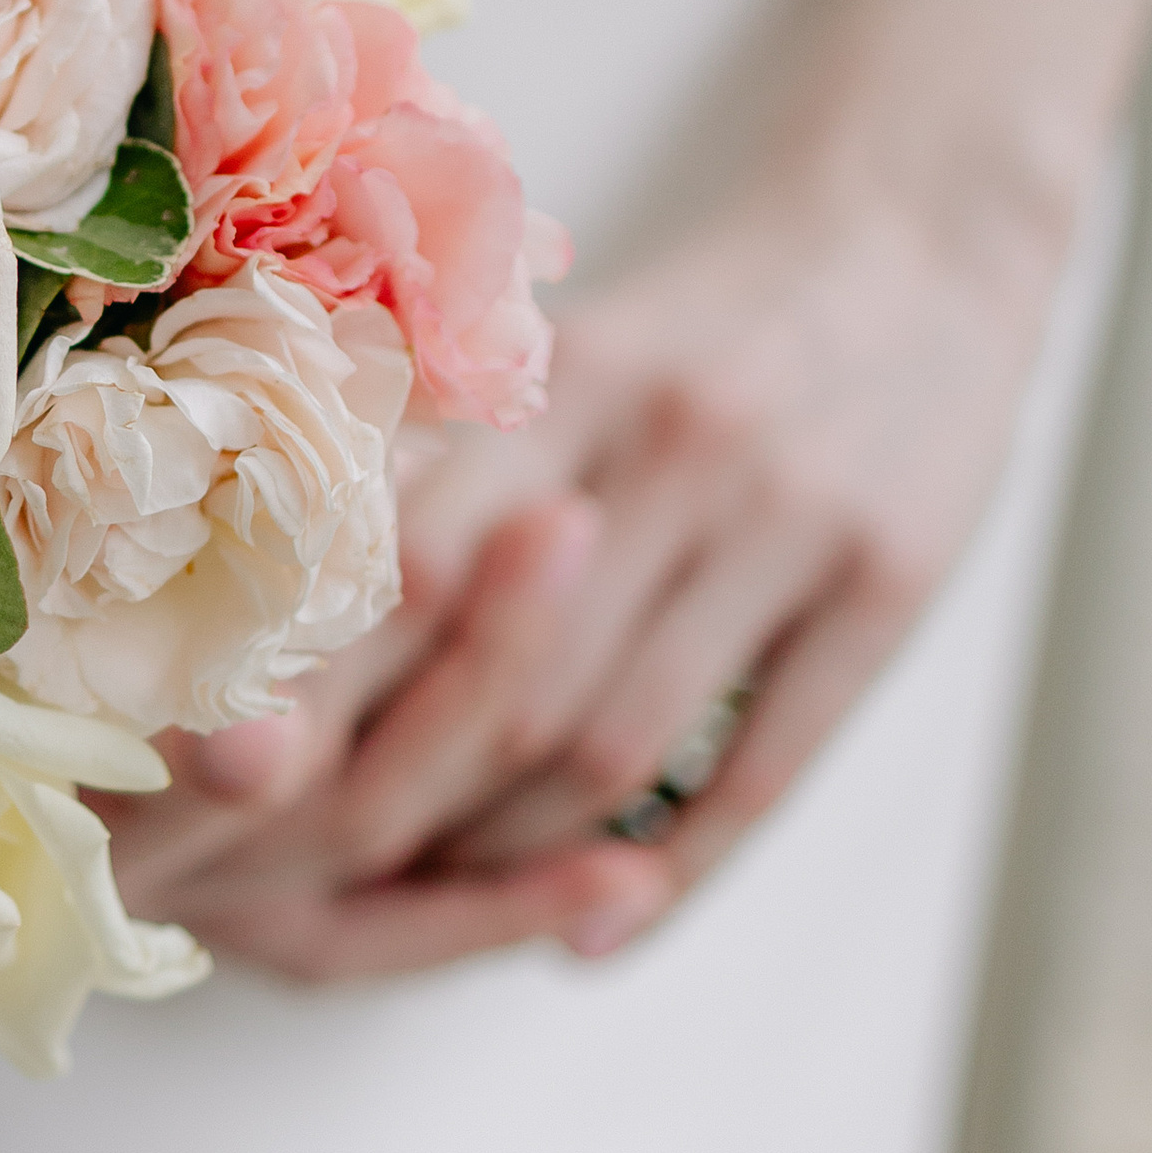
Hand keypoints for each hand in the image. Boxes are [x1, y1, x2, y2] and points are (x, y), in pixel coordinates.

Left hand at [102, 164, 1062, 983]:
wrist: (919, 226)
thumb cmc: (703, 313)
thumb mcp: (572, 347)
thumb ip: (444, 453)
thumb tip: (287, 590)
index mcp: (566, 375)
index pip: (410, 559)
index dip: (317, 683)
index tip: (232, 772)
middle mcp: (675, 440)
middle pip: (511, 675)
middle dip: (402, 792)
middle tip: (315, 867)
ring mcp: (791, 515)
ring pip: (623, 742)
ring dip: (522, 847)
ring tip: (449, 894)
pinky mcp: (892, 579)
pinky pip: (766, 767)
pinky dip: (672, 869)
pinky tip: (596, 927)